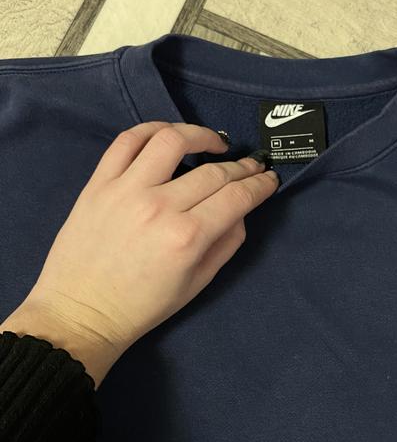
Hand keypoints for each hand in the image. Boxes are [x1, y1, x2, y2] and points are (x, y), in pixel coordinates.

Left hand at [1, 122, 278, 387]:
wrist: (82, 311)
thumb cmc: (142, 306)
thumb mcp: (197, 284)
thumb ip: (226, 244)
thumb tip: (241, 211)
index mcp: (187, 238)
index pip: (237, 197)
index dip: (260, 184)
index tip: (269, 179)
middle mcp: (159, 206)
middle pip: (213, 172)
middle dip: (242, 166)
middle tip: (252, 166)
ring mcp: (126, 190)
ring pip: (171, 140)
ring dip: (200, 135)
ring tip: (213, 144)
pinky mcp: (99, 183)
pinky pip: (127, 141)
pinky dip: (152, 130)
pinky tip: (169, 137)